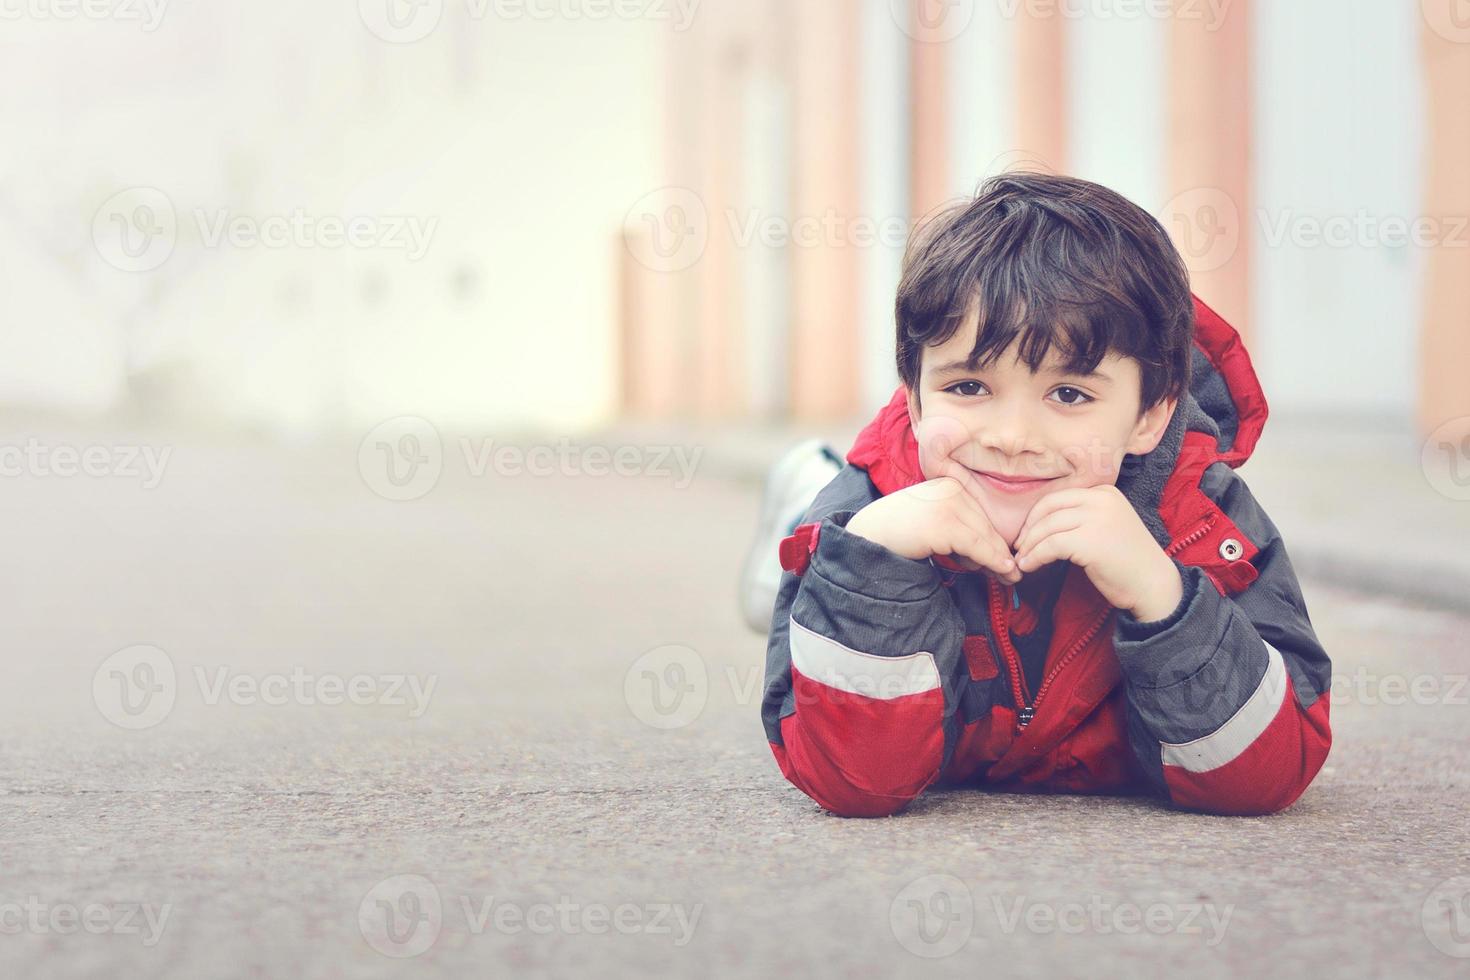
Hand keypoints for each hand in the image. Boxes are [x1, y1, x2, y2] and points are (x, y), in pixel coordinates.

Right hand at [846, 477, 1021, 585]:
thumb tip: (996, 554)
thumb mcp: (933, 526)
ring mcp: (948, 504)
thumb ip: (959, 531)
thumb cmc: (897, 536)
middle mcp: (951, 489)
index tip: (1007, 563)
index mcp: (949, 485)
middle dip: (1000, 553)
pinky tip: (1002, 572)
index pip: (981, 516)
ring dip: (997, 560)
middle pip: (986, 526)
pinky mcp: (944, 522)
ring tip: (1007, 578)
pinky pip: (978, 545)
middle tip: (1013, 576)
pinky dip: (993, 561)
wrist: (864, 538)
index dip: (996, 542)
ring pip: (986, 537)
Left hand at [1010, 484, 1183, 619]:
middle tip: (1020, 546)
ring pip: (1047, 527)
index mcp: (1105, 491)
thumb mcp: (1107, 525)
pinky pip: (1050, 546)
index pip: (1059, 496)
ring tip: (1022, 560)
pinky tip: (1029, 567)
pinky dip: (1035, 557)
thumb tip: (1040, 521)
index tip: (1028, 533)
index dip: (1037, 515)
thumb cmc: (1127, 561)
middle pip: (1049, 507)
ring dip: (1029, 545)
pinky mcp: (1089, 541)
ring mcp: (1096, 518)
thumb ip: (1082, 516)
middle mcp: (1101, 499)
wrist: (1153, 585)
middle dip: (1029, 528)